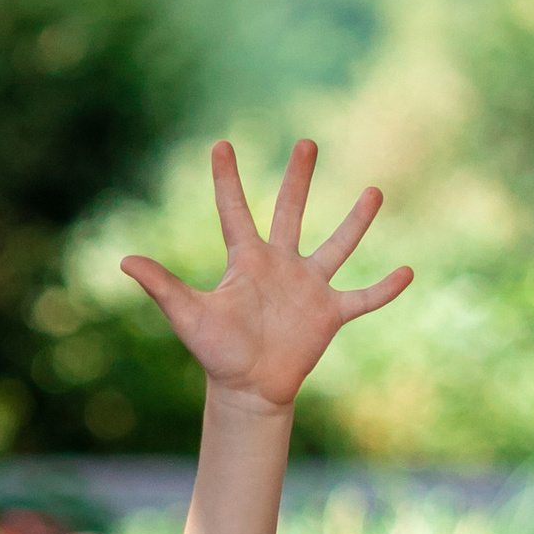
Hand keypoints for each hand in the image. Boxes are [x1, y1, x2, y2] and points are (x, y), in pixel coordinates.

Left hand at [121, 140, 411, 412]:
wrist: (248, 391)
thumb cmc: (217, 353)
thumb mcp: (189, 316)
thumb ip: (162, 286)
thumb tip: (125, 261)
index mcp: (246, 262)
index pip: (233, 211)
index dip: (226, 179)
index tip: (221, 144)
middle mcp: (280, 265)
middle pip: (290, 212)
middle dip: (298, 179)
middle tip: (306, 142)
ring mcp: (308, 287)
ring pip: (336, 246)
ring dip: (355, 222)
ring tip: (375, 191)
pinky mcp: (329, 314)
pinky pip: (363, 298)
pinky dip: (384, 289)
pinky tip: (408, 272)